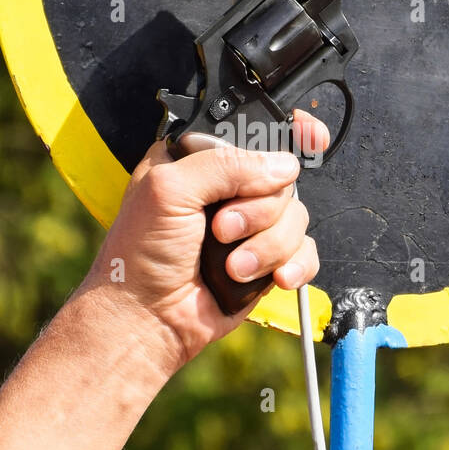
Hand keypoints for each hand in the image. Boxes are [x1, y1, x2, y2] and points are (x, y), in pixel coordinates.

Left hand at [77, 109, 328, 375]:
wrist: (148, 319)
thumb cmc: (140, 256)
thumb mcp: (168, 190)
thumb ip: (224, 164)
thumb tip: (282, 166)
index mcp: (201, 159)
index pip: (255, 130)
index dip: (287, 130)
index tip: (308, 135)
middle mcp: (228, 189)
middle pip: (283, 180)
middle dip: (258, 210)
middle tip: (220, 229)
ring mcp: (250, 227)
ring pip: (297, 217)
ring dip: (266, 246)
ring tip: (232, 265)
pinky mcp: (267, 261)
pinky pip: (305, 252)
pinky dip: (293, 265)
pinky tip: (272, 278)